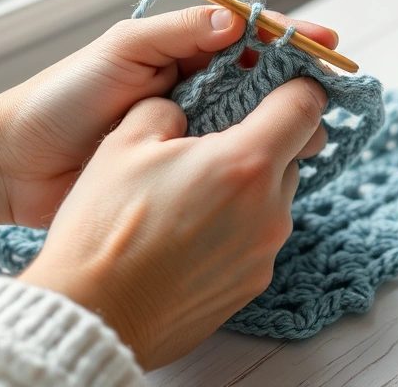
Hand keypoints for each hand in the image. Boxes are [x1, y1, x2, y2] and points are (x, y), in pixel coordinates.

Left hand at [0, 5, 337, 227]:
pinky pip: (229, 159)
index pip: (248, 36)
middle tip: (331, 97)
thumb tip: (239, 23)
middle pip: (261, 79)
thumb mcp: (123, 50)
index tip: (327, 44)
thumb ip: (180, 34)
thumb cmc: (63, 96)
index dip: (289, 38)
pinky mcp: (181, 169)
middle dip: (299, 84)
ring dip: (285, 124)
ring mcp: (190, 129)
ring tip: (316, 136)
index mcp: (181, 50)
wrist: (17, 162)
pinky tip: (282, 167)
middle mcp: (192, 86)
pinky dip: (258, 160)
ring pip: (252, 121)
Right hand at [16, 77, 328, 368]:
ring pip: (274, 197)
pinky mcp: (252, 284)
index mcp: (244, 163)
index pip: (305, 106)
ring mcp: (265, 252)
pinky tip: (189, 233)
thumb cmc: (104, 227)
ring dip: (247, 186)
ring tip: (192, 194)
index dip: (298, 86)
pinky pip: (258, 237)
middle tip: (212, 143)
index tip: (282, 83)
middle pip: (290, 154)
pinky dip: (236, 226)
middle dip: (260, 140)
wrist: (92, 314)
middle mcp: (269, 209)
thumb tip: (185, 109)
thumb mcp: (125, 142)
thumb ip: (169, 108)